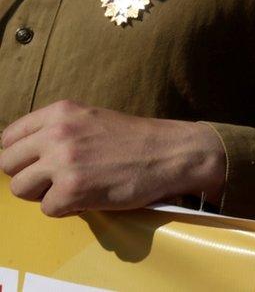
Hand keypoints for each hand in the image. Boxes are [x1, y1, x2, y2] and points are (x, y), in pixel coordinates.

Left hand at [0, 100, 225, 216]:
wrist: (172, 153)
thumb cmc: (136, 139)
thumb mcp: (91, 119)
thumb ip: (57, 130)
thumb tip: (25, 154)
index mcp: (59, 112)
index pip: (8, 137)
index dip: (20, 155)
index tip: (36, 164)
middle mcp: (56, 134)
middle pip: (8, 164)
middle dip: (28, 175)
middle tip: (55, 180)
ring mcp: (63, 162)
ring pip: (21, 189)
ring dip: (43, 194)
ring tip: (72, 189)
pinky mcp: (73, 190)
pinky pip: (48, 209)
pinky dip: (66, 209)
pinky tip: (89, 198)